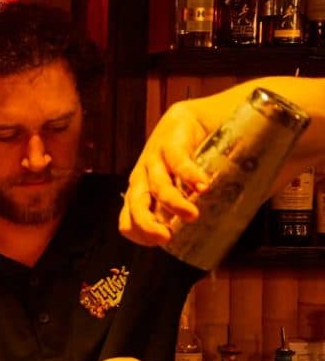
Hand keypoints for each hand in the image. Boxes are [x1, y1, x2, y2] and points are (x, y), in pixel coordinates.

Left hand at [119, 101, 212, 246]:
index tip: (164, 242)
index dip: (140, 235)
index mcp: (143, 193)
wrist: (202, 119)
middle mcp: (143, 177)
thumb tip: (232, 232)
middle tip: (166, 238)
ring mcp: (154, 158)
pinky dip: (189, 175)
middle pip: (135, 205)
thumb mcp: (192, 191)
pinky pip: (177, 161)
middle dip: (147, 224)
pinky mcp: (170, 141)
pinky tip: (203, 186)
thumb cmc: (198, 161)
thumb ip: (203, 210)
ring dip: (173, 203)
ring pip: (157, 185)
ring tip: (193, 215)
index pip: (128, 220)